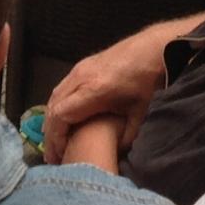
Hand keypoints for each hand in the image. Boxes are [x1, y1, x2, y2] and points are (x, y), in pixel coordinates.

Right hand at [44, 20, 179, 162]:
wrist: (154, 48)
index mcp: (94, 90)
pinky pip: (62, 88)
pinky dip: (58, 106)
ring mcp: (79, 68)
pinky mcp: (82, 65)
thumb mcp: (140, 113)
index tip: (61, 154)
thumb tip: (113, 154)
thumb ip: (126, 137)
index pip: (61, 115)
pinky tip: (64, 120)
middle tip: (53, 156)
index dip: (56, 137)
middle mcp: (81, 77)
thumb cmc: (148, 80)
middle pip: (53, 107)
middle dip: (51, 133)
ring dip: (52, 120)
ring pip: (54, 96)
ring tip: (56, 141)